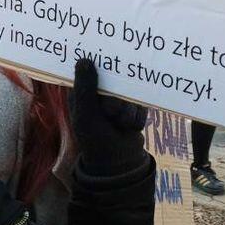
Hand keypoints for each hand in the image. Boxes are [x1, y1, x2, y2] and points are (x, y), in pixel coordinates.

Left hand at [70, 58, 147, 175]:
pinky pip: (141, 104)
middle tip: (111, 114)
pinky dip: (137, 118)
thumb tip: (84, 60)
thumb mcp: (86, 115)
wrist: (119, 164)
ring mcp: (118, 99)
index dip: (100, 68)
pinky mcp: (134, 107)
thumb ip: (85, 88)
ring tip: (119, 125)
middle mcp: (100, 92)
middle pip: (116, 81)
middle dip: (117, 100)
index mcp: (83, 91)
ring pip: (130, 94)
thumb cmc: (95, 140)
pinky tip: (129, 128)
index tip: (109, 69)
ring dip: (127, 112)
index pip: (91, 70)